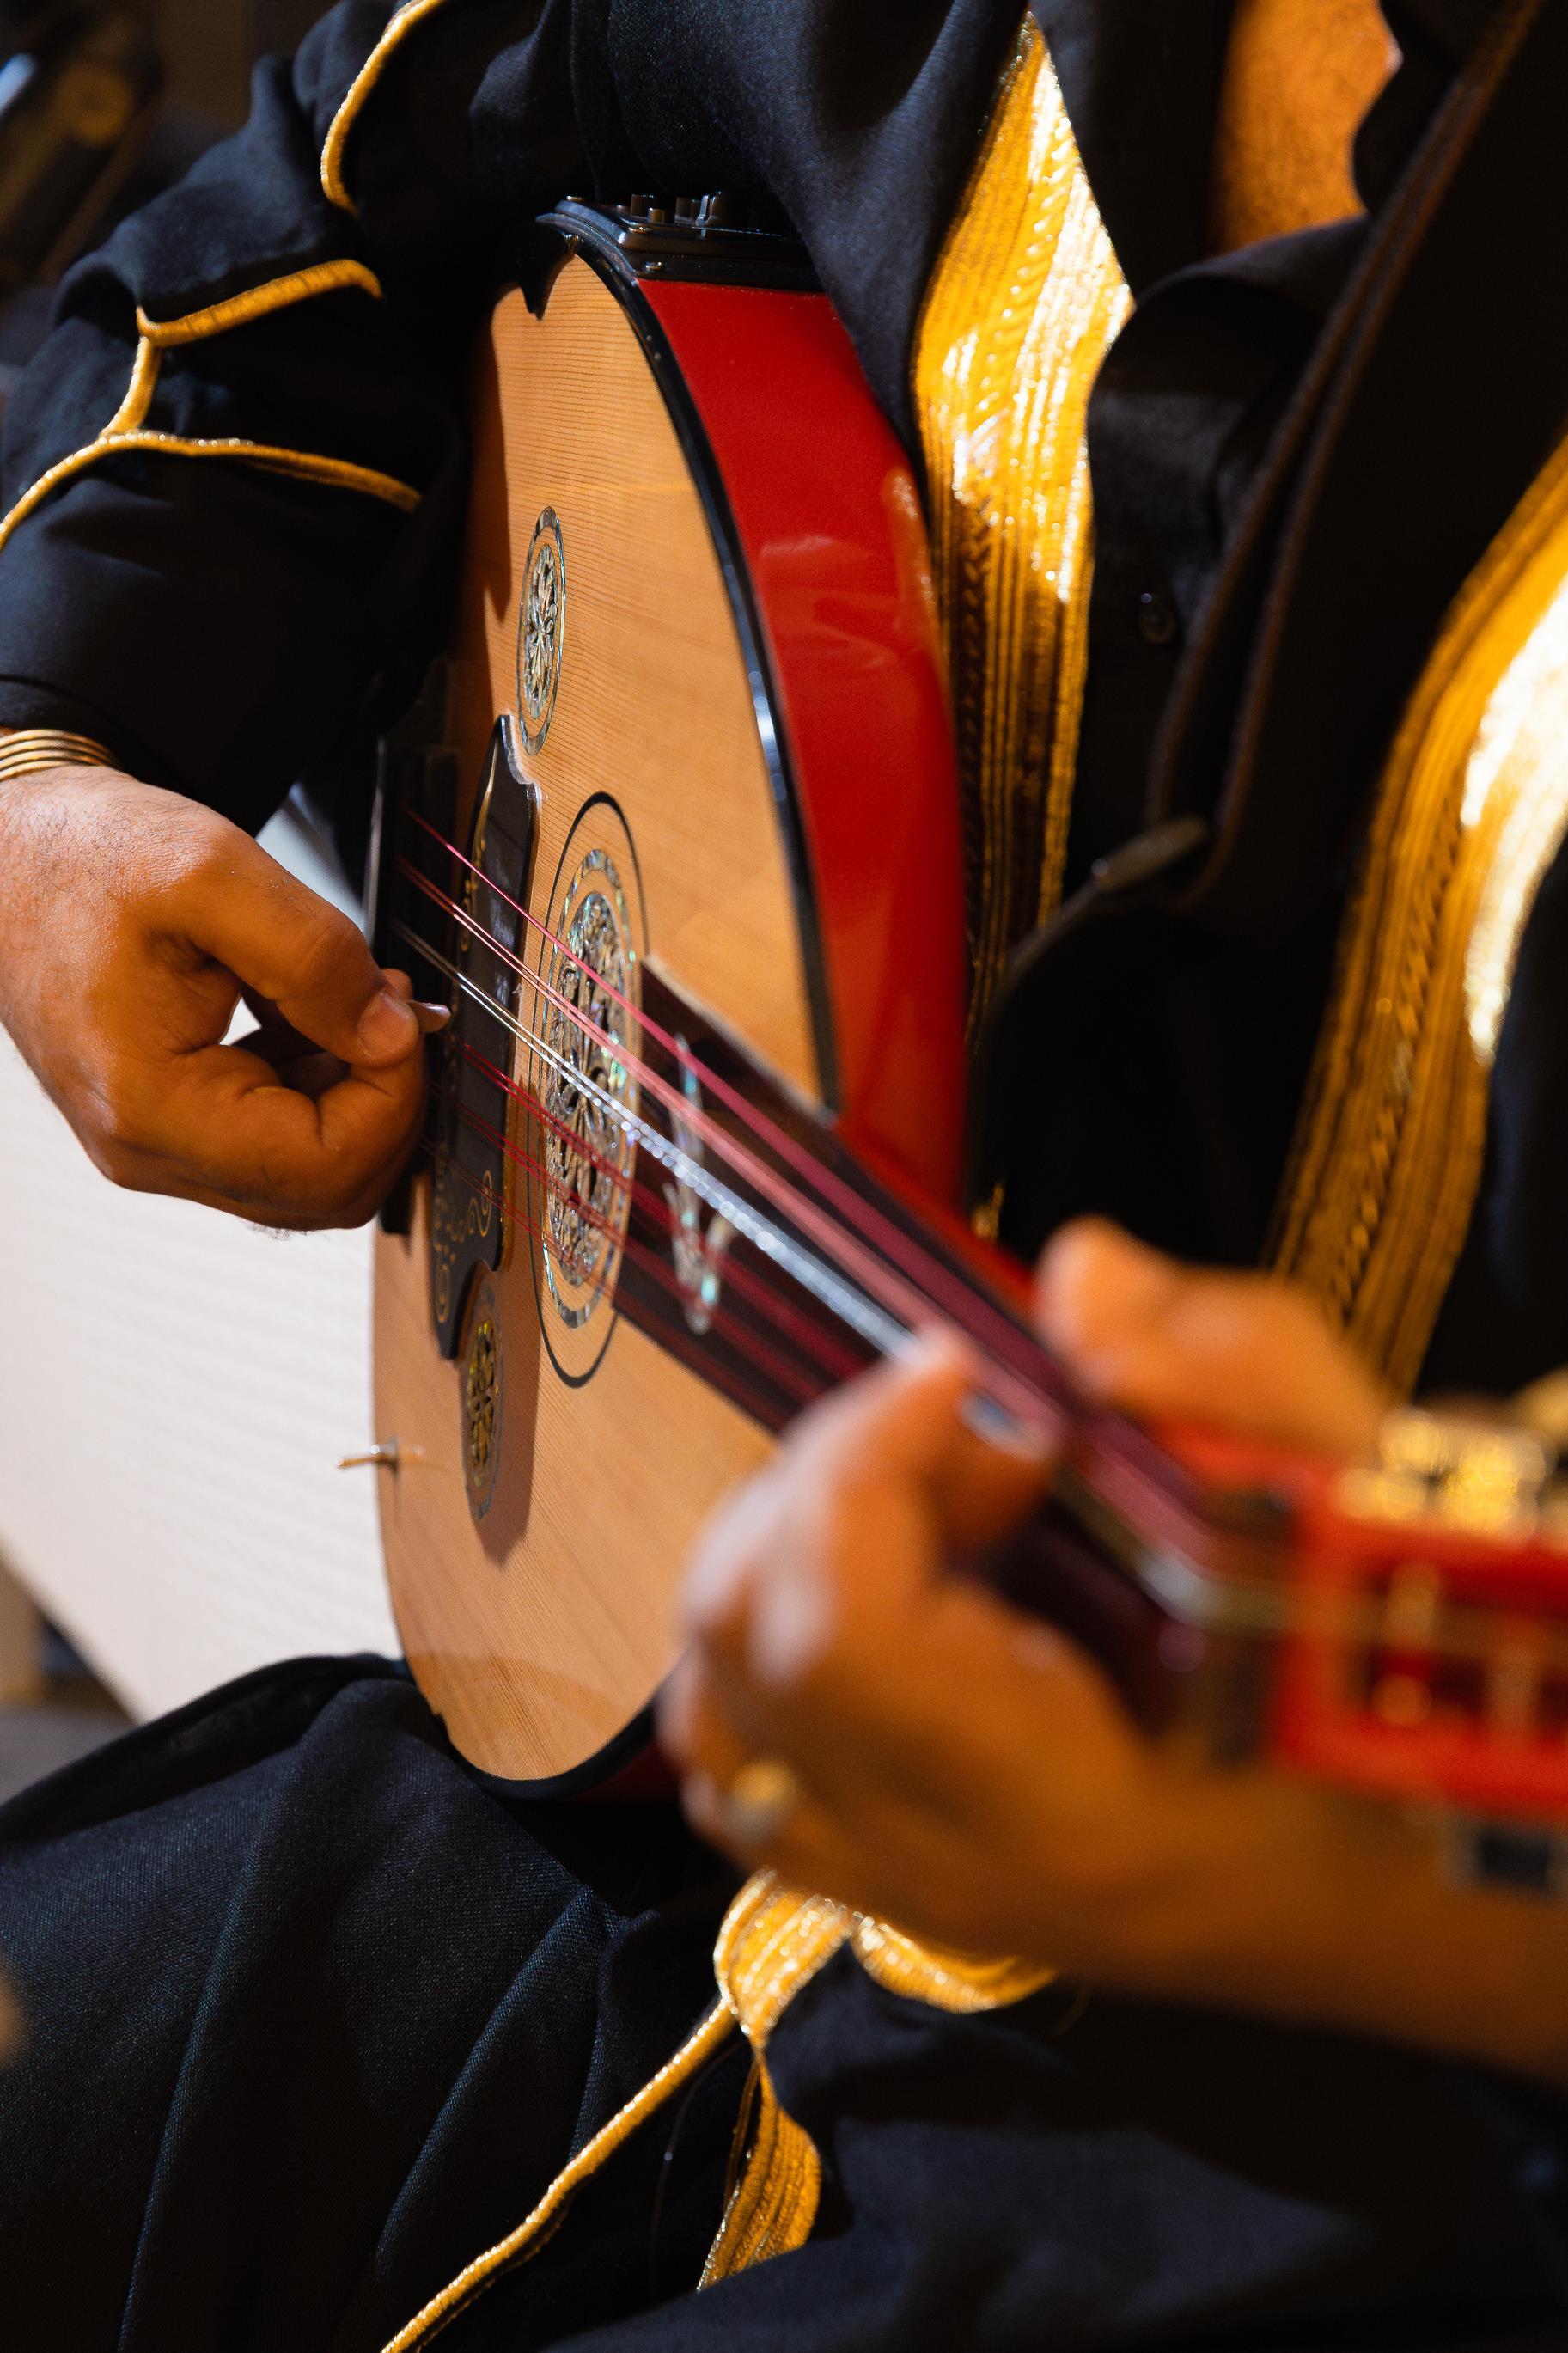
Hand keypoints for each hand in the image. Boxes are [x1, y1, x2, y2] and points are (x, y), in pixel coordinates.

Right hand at [0, 763, 437, 1228]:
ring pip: (309, 1173)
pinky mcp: (171, 1123)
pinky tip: (319, 1014)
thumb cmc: (86, 857)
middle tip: (392, 1007)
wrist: (12, 855)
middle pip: (324, 1191)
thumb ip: (316, 957)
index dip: (393, 1098)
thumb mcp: (214, 872)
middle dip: (384, 1102)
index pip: (324, 1168)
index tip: (404, 1016)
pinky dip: (322, 1086)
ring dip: (357, 1093)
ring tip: (354, 997)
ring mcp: (157, 1144)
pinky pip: (277, 1141)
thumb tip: (393, 1036)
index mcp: (152, 1107)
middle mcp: (149, 1150)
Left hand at [662, 1222, 1567, 2080]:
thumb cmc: (1407, 1690)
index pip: (837, 1633)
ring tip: (949, 1499)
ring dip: (792, 1551)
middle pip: (740, 1656)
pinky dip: (785, 1627)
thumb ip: (1238, 1371)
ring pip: (718, 1712)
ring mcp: (909, 1887)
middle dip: (829, 1484)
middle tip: (982, 1433)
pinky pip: (752, 1751)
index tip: (959, 1367)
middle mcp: (948, 1872)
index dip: (861, 1459)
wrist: (1434, 1872)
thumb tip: (1075, 1286)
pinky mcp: (899, 1870)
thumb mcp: (1371, 1498)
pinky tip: (920, 1569)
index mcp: (1066, 1810)